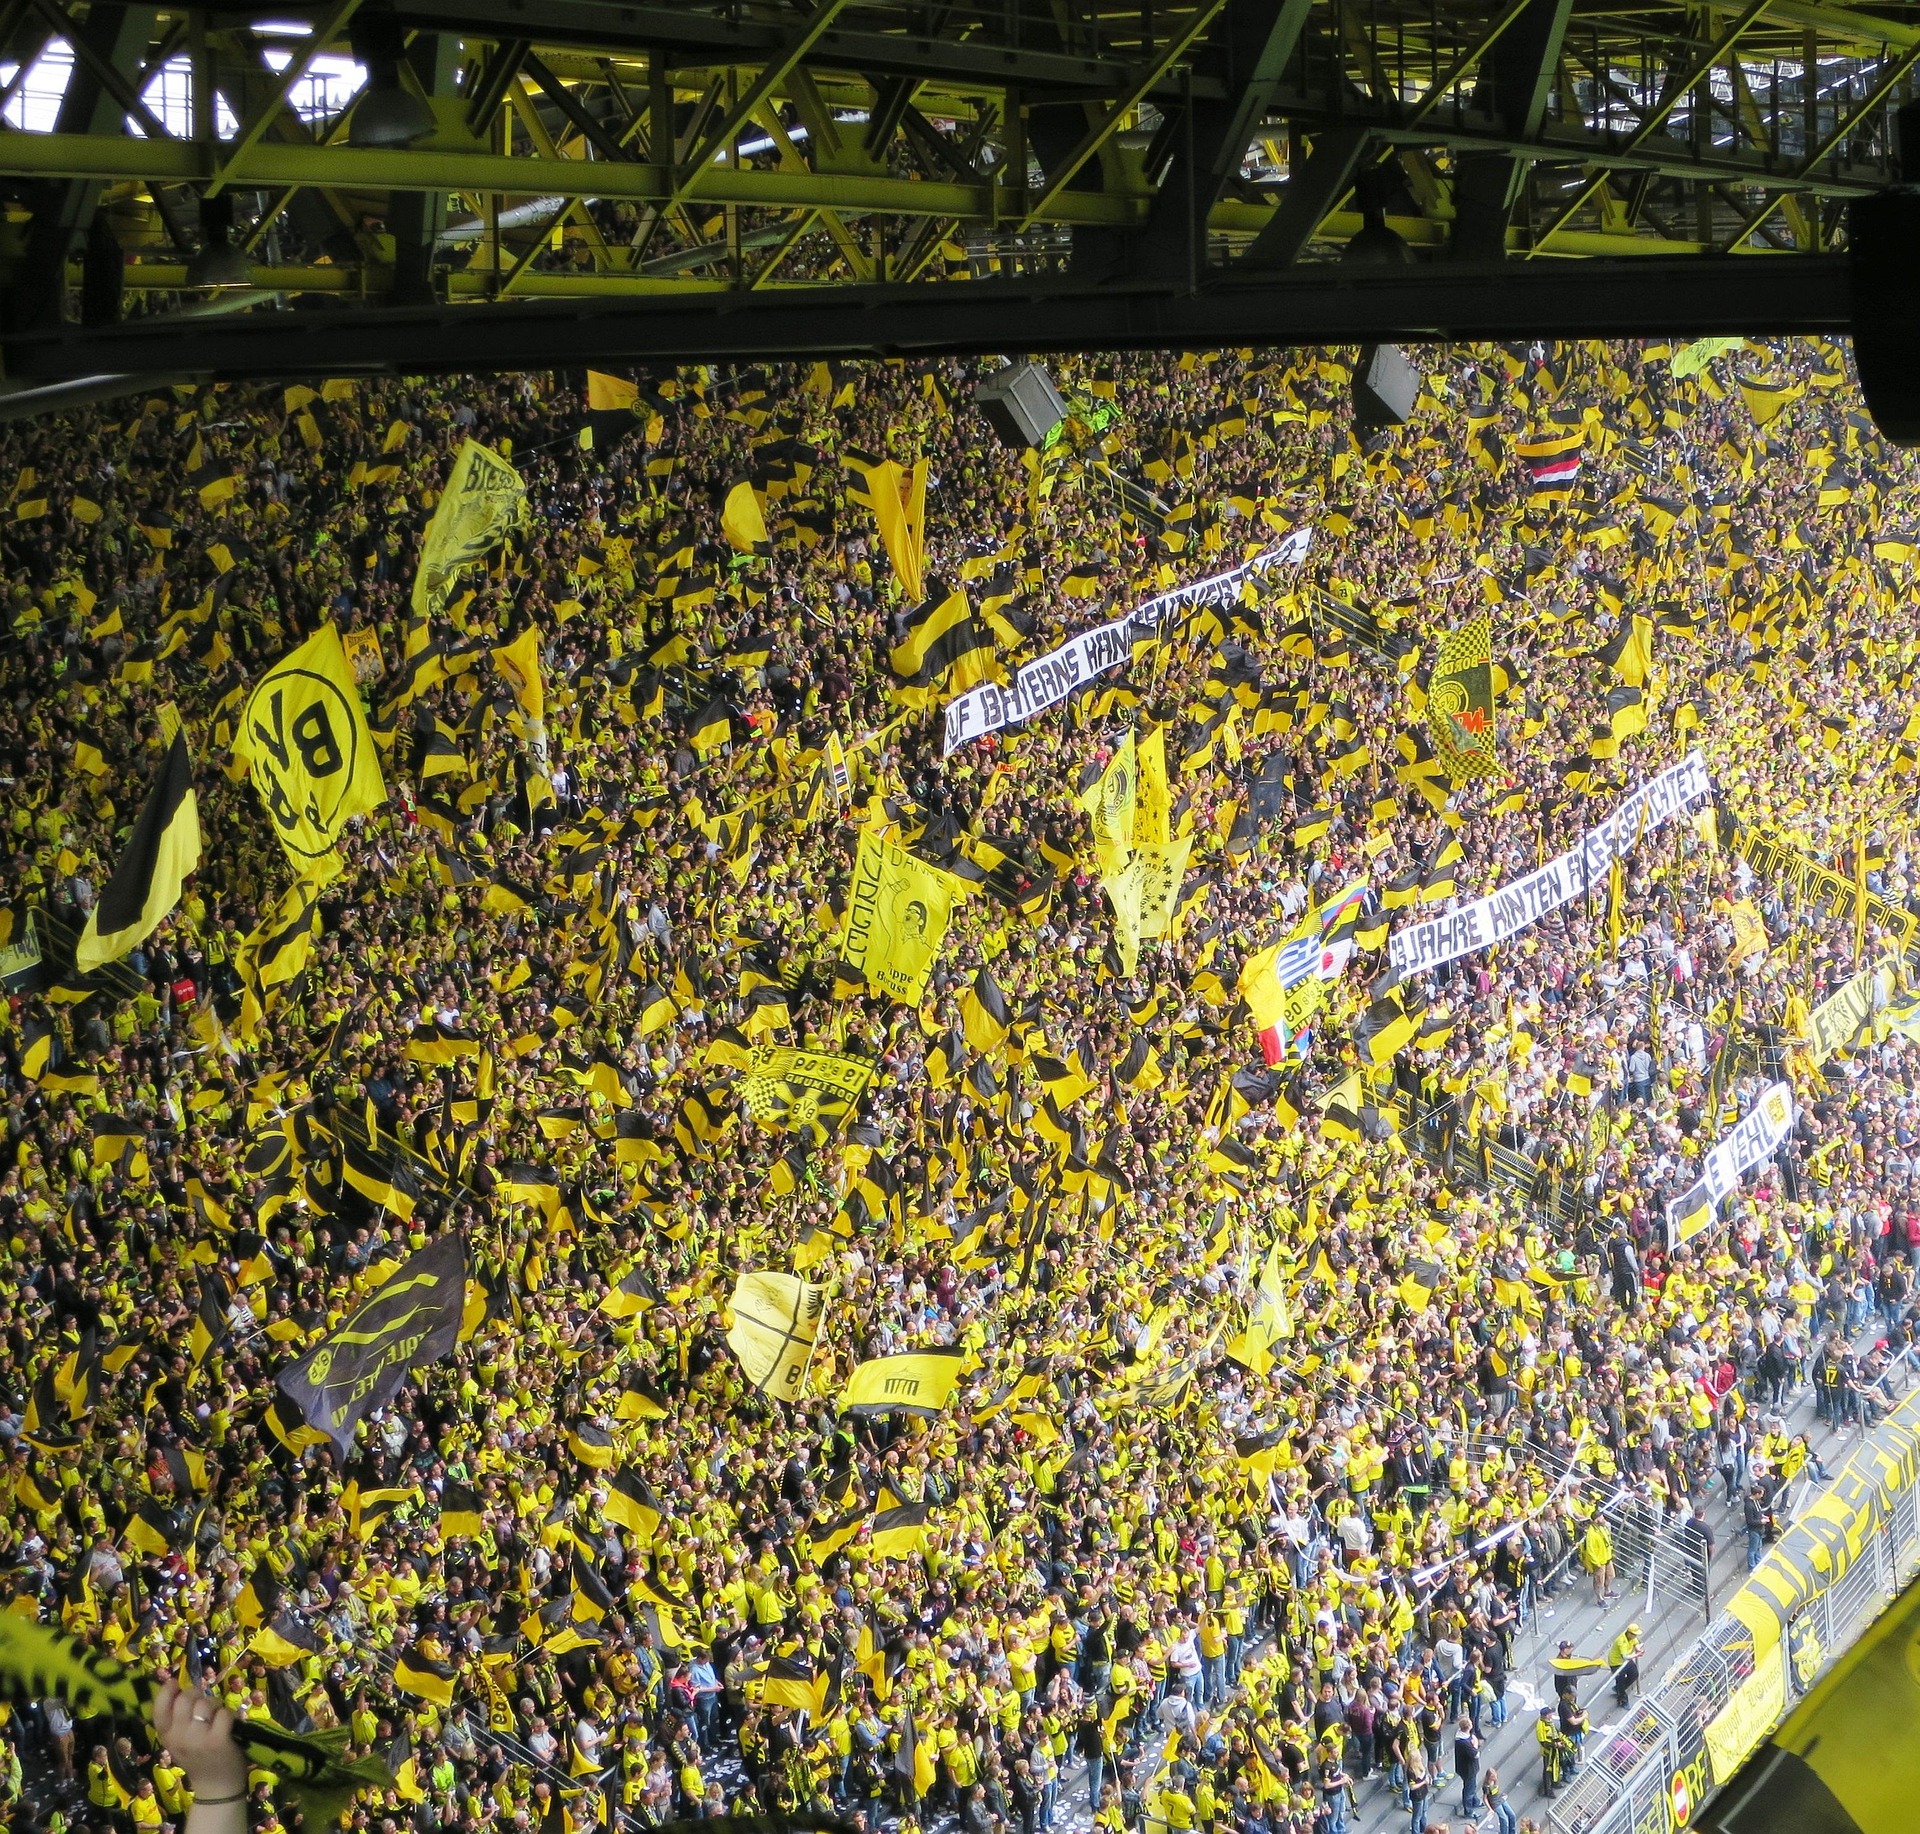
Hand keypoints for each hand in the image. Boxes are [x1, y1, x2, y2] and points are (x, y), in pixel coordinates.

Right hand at [152, 1677, 249, 1799]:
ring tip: (216, 1719)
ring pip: (205, 1703)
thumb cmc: (199, 1758)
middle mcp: (178, 1738)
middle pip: (184, 1699)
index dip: (166, 1692)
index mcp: (166, 1737)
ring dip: (214, 1705)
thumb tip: (179, 1687)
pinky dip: (228, 1715)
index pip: (158, 1710)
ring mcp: (198, 1740)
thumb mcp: (180, 1740)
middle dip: (197, 1695)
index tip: (174, 1683)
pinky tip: (227, 1727)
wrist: (216, 1787)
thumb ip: (178, 1719)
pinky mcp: (217, 1741)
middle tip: (204, 1707)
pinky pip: (223, 1713)